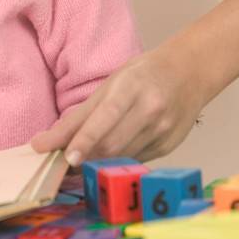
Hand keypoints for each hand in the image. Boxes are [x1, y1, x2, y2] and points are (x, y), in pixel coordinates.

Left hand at [31, 42, 203, 164]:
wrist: (190, 73)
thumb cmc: (144, 74)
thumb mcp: (111, 83)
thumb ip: (82, 114)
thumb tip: (48, 140)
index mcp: (131, 87)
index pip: (105, 117)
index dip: (85, 139)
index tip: (66, 156)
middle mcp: (150, 110)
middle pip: (112, 145)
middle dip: (85, 158)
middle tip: (60, 166)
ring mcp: (162, 131)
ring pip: (122, 158)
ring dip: (97, 164)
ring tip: (78, 164)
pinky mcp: (169, 147)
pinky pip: (135, 160)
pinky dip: (117, 162)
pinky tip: (108, 157)